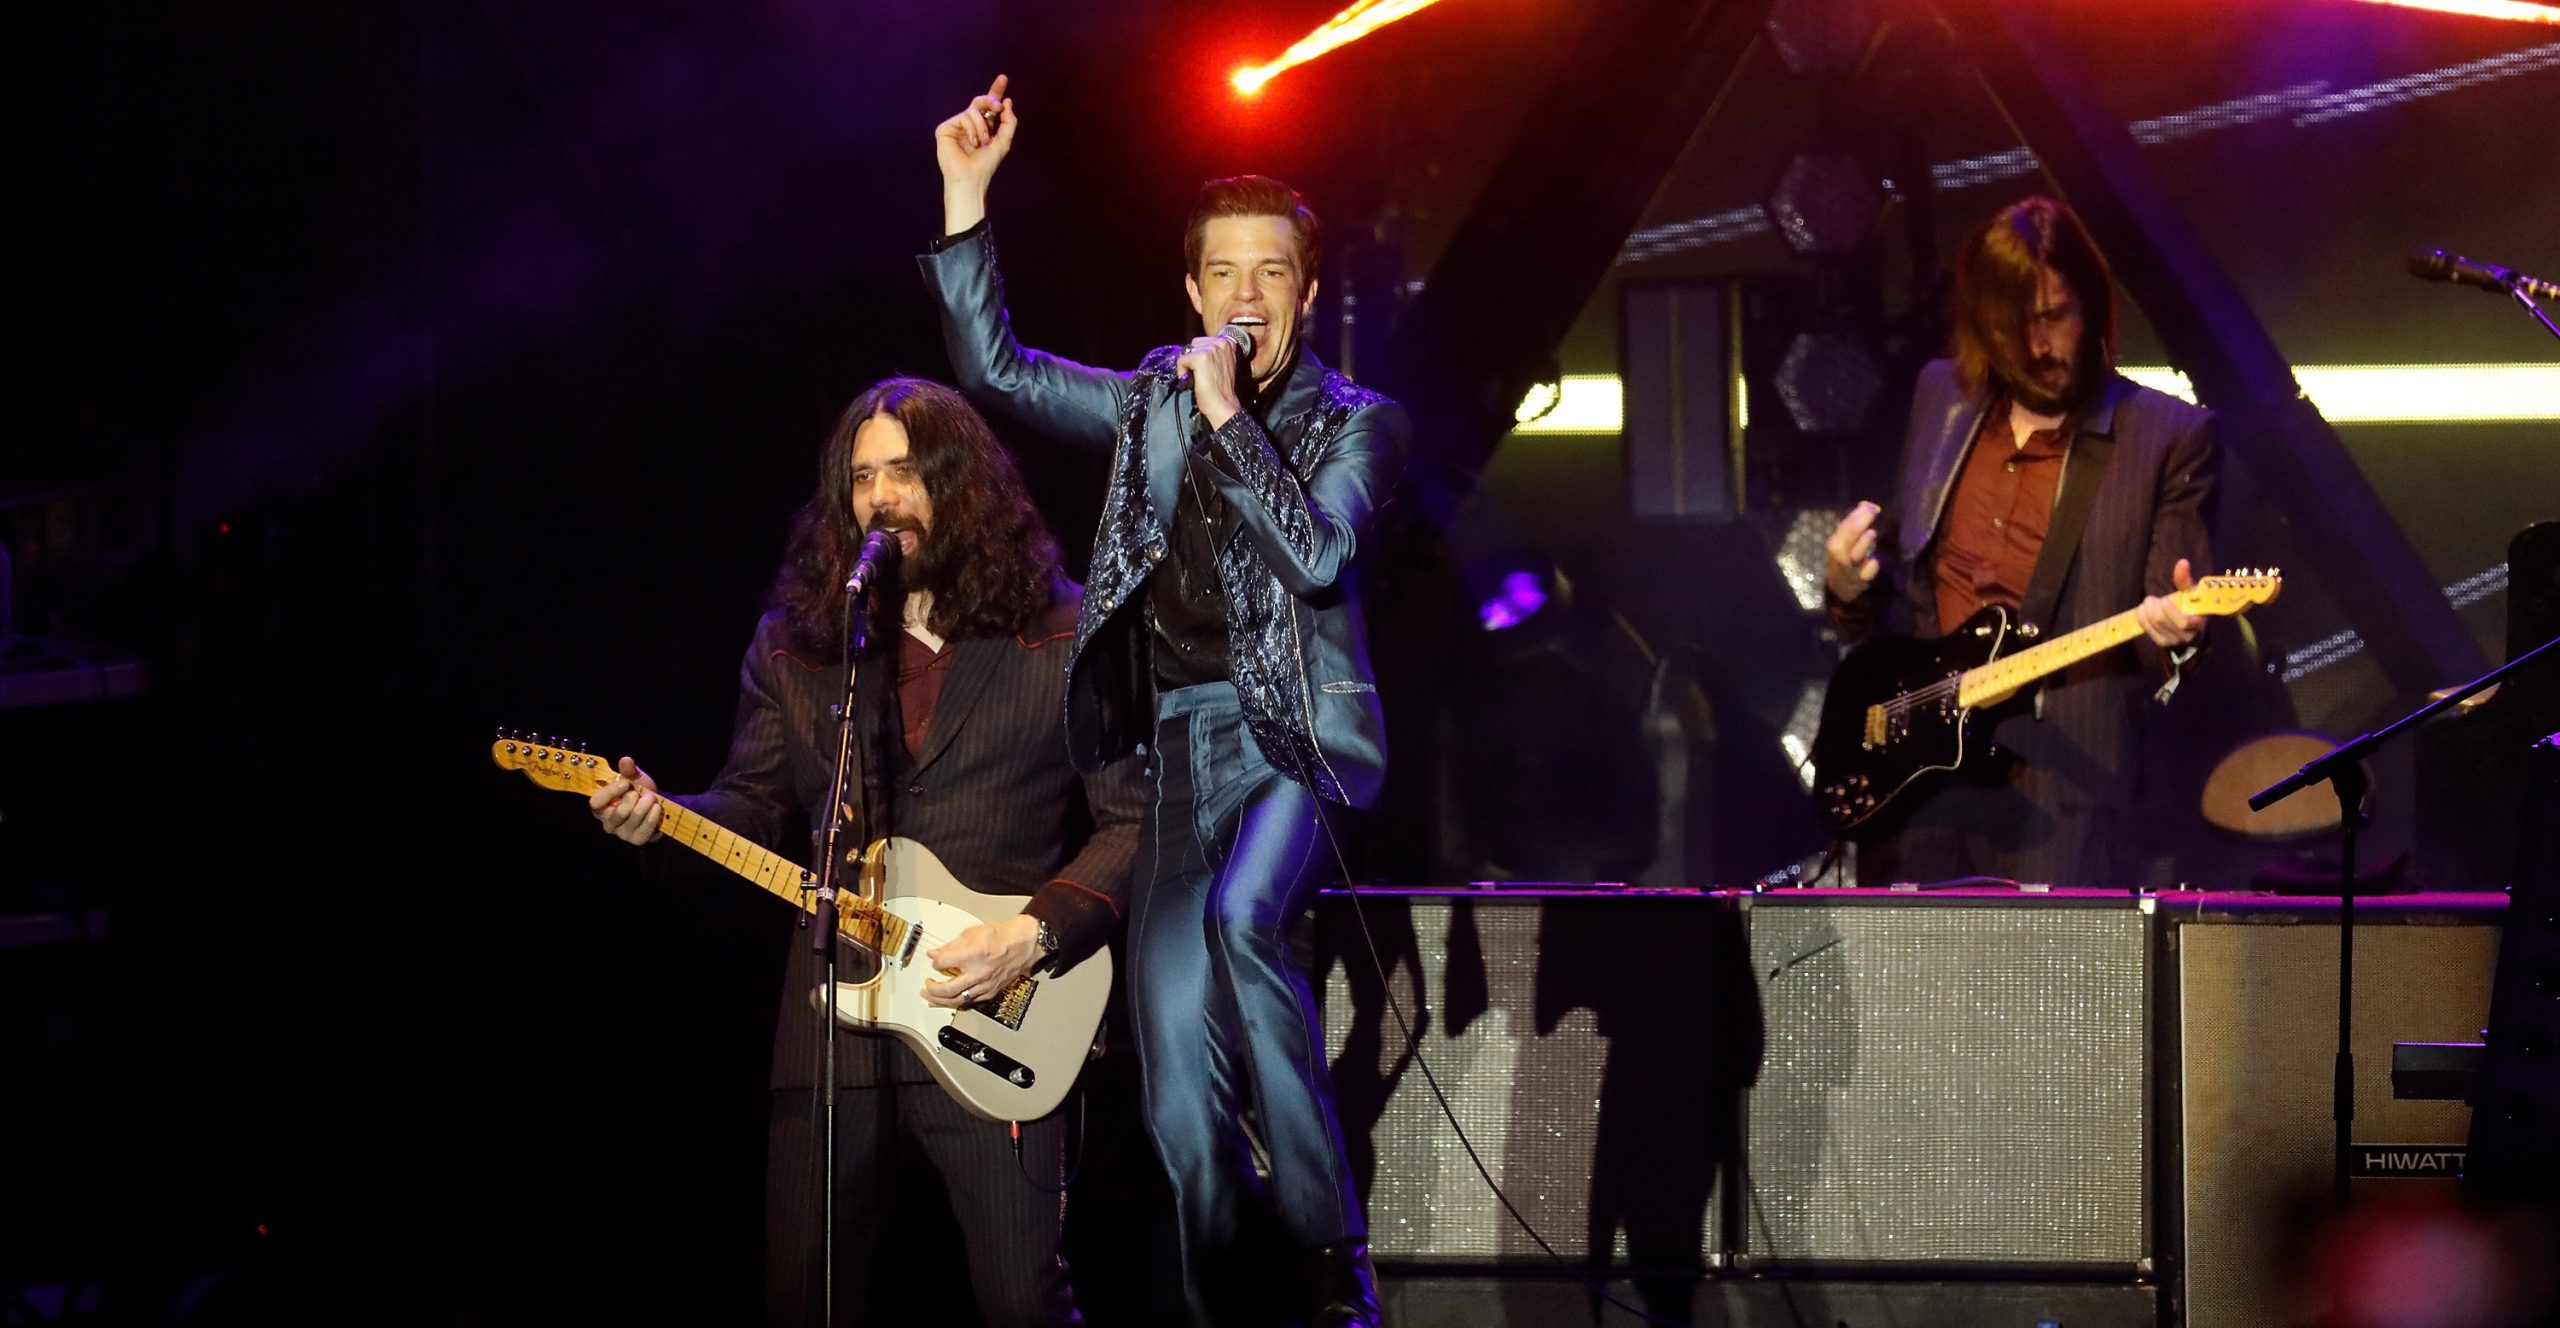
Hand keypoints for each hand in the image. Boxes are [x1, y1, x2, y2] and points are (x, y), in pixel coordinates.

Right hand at [588, 756, 663, 844]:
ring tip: (652, 798)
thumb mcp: (634, 778)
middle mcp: (609, 823)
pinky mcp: (637, 840)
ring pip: (634, 819)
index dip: (610, 792)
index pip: (595, 802)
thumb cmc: (638, 792)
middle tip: (643, 792)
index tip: (625, 783)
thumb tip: (626, 760)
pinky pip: (645, 829)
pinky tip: (656, 808)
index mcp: (601, 807)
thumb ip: (628, 770)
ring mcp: (623, 833)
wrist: (656, 806)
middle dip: (634, 798)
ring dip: (646, 804)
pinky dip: (653, 816)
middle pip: (618, 813)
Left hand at [922, 914, 1044, 1008]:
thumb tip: (936, 953)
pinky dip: (957, 1002)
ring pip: (958, 1000)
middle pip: (947, 989)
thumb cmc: (1003, 936)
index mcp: (974, 954)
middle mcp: (979, 972)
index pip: (943, 963)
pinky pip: (970, 1001)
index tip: (935, 960)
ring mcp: (986, 984)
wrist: (1025, 944)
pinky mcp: (991, 992)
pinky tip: (949, 1001)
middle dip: (932, 989)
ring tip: (930, 998)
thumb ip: (952, 945)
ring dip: (940, 1001)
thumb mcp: (973, 932)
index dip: (935, 962)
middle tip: (926, 985)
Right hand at [934, 74, 1016, 233]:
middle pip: (979, 101)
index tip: (1003, 78)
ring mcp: (956, 125)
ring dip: (983, 127)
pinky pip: (964, 117)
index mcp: (983, 127)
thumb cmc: (986, 164)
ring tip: (981, 142)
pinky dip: (972, 129)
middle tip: (997, 106)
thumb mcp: (1004, 141)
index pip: (989, 107)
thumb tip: (1007, 101)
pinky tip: (970, 143)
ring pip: (973, 110)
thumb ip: (1008, 121)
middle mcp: (968, 124)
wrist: (971, 177)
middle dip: (990, 100)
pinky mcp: (946, 128)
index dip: (995, 92)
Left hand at [1175, 332, 1244, 428]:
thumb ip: (1213, 353)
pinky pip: (1181, 360)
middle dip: (1193, 358)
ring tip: (1197, 378)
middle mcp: (1221, 342)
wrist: (1222, 404)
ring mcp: (1211, 349)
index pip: (1203, 341)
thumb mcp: (1223, 364)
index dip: (1199, 356)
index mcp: (1228, 342)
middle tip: (1200, 375)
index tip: (1204, 370)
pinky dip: (1182, 372)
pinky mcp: (1200, 357)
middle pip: (1194, 344)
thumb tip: (1195, 350)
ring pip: (1187, 351)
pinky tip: (1192, 381)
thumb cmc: (1221, 388)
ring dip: (1188, 365)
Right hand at [1824, 501, 1882, 603]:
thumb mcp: (1844, 542)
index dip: (1857, 514)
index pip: (1846, 525)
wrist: (1839, 587)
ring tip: (1871, 533)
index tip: (1871, 506)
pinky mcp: (1859, 579)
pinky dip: (1871, 566)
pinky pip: (1866, 572)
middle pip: (1849, 537)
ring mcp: (1850, 567)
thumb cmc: (1844, 558)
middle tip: (1874, 512)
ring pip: (1855, 555)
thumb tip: (1867, 504)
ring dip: (1863, 544)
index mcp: (1836, 542)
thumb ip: (1854, 524)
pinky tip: (1876, 560)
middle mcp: (1840, 554)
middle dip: (1860, 523)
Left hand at [2137, 557, 2205, 647]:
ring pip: (2154, 623)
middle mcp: (2187, 635)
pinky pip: (2147, 629)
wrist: (2188, 629)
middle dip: (2154, 606)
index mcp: (2198, 623)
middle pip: (2162, 620)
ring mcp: (2174, 641)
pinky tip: (2143, 610)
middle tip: (2152, 598)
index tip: (2164, 600)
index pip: (2183, 622)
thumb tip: (2182, 562)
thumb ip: (2185, 579)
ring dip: (2147, 610)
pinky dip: (2142, 617)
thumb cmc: (2190, 606)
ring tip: (2148, 602)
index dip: (2170, 611)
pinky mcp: (2162, 643)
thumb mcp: (2190, 593)